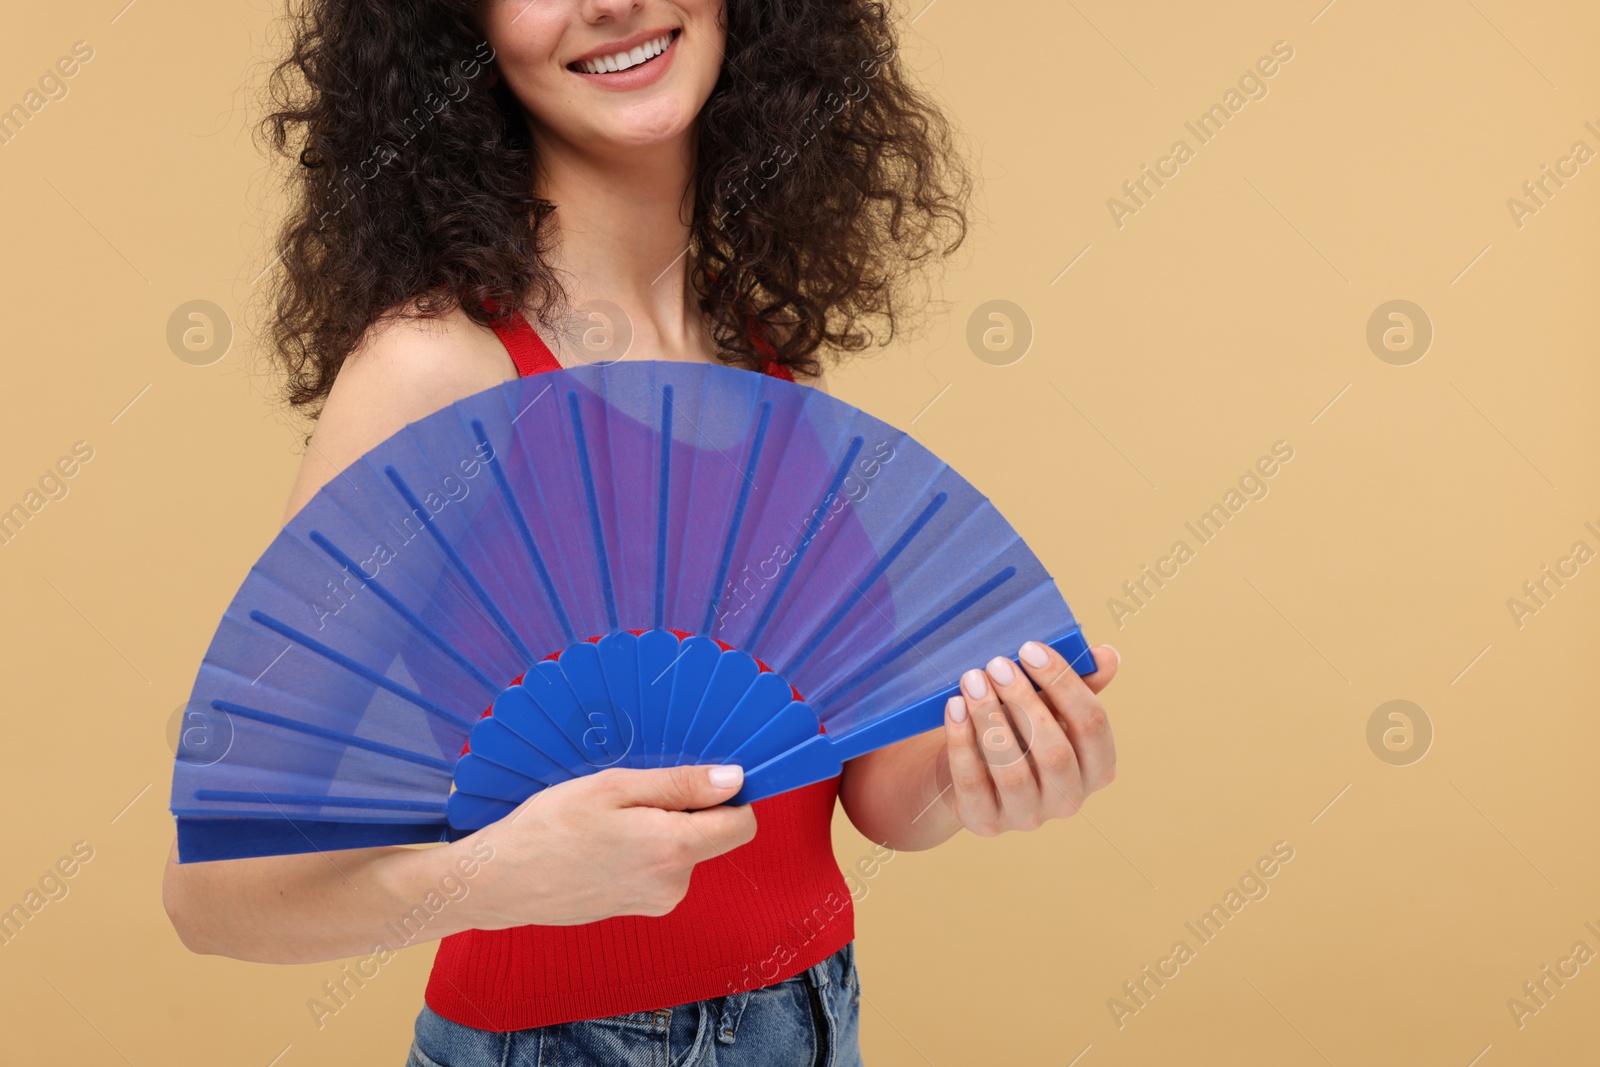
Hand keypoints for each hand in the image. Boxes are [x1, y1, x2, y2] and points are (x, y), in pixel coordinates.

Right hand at [453, 764, 756, 928]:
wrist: (502, 881)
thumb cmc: (551, 826)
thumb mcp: (614, 788)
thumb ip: (680, 785)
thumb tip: (734, 780)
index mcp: (673, 849)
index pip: (742, 825)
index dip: (731, 798)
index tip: (703, 780)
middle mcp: (674, 884)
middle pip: (710, 836)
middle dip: (685, 811)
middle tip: (632, 797)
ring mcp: (656, 901)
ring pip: (682, 851)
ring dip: (660, 831)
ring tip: (610, 822)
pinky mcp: (638, 909)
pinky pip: (660, 870)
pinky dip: (643, 851)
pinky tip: (604, 844)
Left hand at [938, 641, 1118, 835]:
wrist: (969, 768)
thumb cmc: (1019, 731)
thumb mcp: (1049, 706)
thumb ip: (1078, 683)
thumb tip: (1106, 655)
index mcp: (1096, 768)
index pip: (1093, 725)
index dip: (1065, 683)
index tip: (1031, 649)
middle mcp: (1068, 800)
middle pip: (1055, 752)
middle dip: (1025, 702)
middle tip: (997, 665)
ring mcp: (1027, 817)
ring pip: (1013, 773)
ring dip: (990, 719)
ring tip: (972, 681)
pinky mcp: (986, 822)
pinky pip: (974, 783)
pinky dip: (962, 741)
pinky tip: (954, 707)